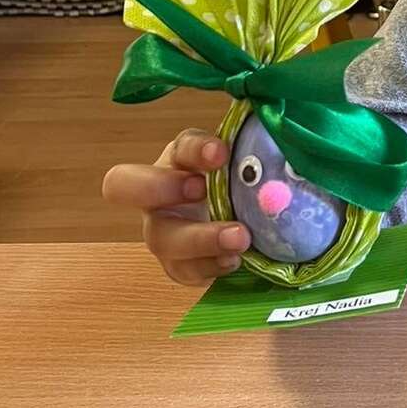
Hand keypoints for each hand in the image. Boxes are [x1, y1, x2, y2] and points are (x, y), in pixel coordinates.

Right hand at [100, 130, 248, 287]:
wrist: (240, 224)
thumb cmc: (238, 185)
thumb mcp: (242, 166)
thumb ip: (252, 152)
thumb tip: (280, 137)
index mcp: (178, 160)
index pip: (179, 146)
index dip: (195, 148)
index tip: (221, 153)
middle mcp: (159, 195)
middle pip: (126, 186)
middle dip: (161, 186)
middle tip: (202, 189)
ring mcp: (163, 233)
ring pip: (163, 238)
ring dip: (201, 239)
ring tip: (240, 238)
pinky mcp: (178, 266)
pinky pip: (185, 270)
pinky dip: (211, 266)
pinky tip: (234, 260)